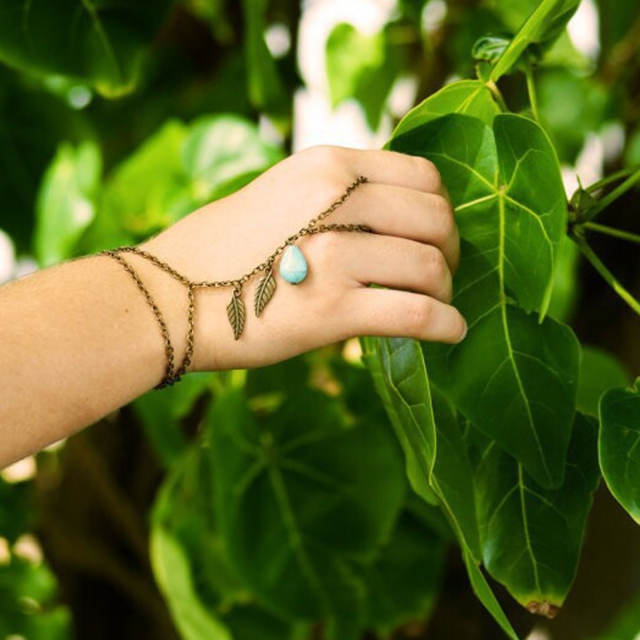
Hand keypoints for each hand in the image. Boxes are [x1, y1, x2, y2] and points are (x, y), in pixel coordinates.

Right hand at [138, 145, 466, 372]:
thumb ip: (337, 197)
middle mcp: (337, 200)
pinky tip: (451, 333)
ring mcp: (335, 255)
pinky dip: (446, 325)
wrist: (165, 297)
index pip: (423, 175)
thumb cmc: (217, 250)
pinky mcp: (331, 310)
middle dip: (450, 251)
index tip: (435, 235)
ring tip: (435, 305)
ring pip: (431, 268)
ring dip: (444, 291)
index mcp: (328, 166)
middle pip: (436, 220)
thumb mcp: (280, 195)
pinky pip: (418, 314)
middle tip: (441, 274)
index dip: (442, 209)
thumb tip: (392, 219)